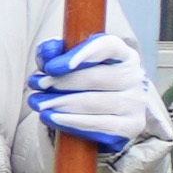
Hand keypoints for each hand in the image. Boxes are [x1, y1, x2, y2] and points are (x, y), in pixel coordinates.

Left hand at [33, 29, 157, 154]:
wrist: (99, 116)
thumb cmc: (79, 83)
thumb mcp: (66, 63)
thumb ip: (54, 52)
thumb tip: (48, 51)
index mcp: (122, 54)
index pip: (108, 46)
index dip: (81, 54)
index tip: (52, 66)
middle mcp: (134, 76)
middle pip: (96, 77)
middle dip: (60, 82)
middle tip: (36, 84)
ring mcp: (136, 102)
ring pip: (94, 102)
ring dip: (59, 103)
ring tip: (37, 103)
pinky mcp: (132, 126)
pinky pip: (98, 125)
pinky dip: (70, 122)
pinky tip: (50, 118)